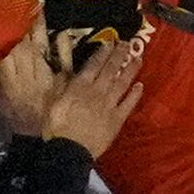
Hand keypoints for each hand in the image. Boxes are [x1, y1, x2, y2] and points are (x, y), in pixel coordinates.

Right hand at [0, 15, 54, 136]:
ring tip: (38, 4)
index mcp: (10, 81)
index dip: (1, 33)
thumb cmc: (20, 119)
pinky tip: (60, 30)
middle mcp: (28, 74)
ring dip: (40, 25)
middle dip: (20, 21)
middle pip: (23, 43)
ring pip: (41, 45)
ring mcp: (48, 74)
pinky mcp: (65, 77)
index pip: (4, 52)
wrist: (48, 139)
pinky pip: (64, 56)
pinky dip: (63, 42)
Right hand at [41, 41, 144, 157]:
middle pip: (111, 70)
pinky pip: (128, 104)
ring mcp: (109, 105)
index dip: (103, 52)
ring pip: (122, 83)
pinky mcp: (117, 120)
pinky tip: (140, 86)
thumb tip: (65, 72)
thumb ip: (61, 86)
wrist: (69, 151)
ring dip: (131, 70)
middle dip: (119, 55)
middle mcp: (97, 92)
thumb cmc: (56, 128)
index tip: (110, 42)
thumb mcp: (52, 103)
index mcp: (80, 87)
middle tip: (126, 44)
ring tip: (138, 58)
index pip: (94, 65)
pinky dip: (135, 94)